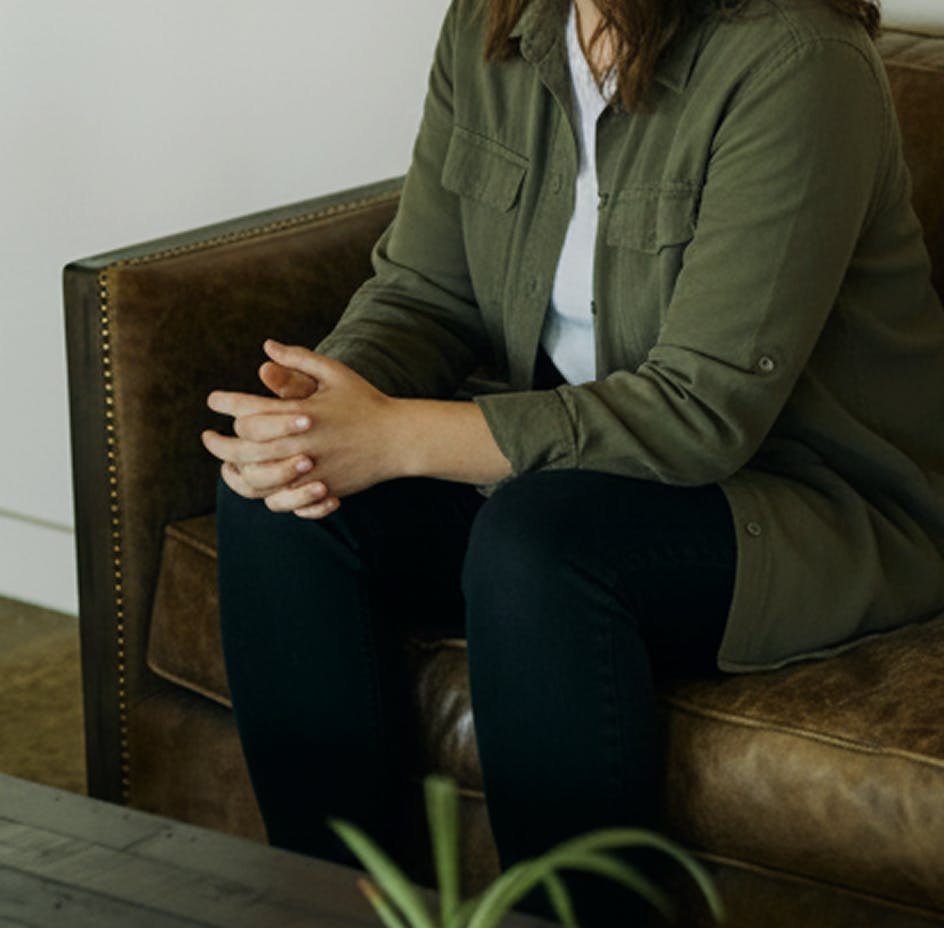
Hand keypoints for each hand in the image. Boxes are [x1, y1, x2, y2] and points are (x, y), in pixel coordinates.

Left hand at [203, 342, 404, 517]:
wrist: (398, 440)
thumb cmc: (365, 402)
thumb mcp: (335, 373)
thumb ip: (299, 359)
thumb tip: (267, 346)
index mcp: (301, 412)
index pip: (248, 409)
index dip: (225, 403)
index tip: (213, 400)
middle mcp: (301, 443)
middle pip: (243, 449)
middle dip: (218, 443)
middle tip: (207, 437)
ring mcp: (309, 471)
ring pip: (256, 479)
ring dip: (234, 471)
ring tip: (225, 464)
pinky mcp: (319, 490)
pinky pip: (280, 500)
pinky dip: (261, 492)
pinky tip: (252, 483)